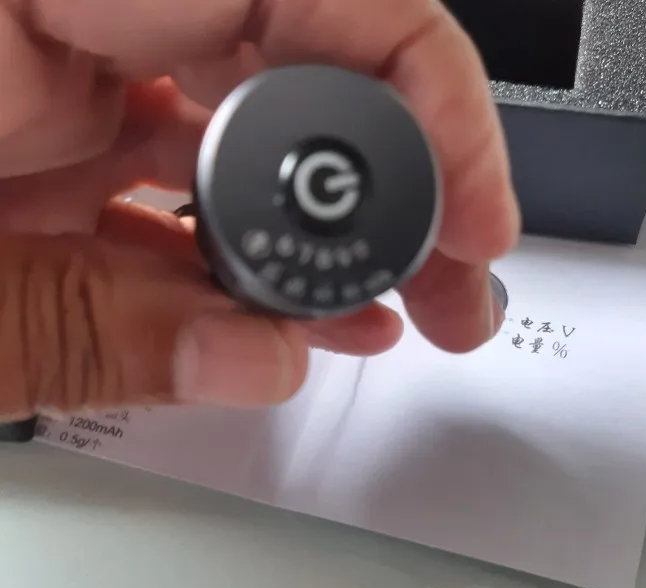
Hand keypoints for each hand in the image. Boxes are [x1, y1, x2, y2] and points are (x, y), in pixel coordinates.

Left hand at [0, 0, 519, 418]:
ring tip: (391, 317)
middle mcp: (37, 16)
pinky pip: (168, 180)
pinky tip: (283, 322)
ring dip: (326, 230)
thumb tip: (253, 360)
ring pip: (239, 126)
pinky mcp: (37, 141)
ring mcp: (40, 77)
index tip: (468, 206)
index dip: (417, 76)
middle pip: (288, 51)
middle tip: (449, 280)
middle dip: (396, 169)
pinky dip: (235, 258)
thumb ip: (81, 325)